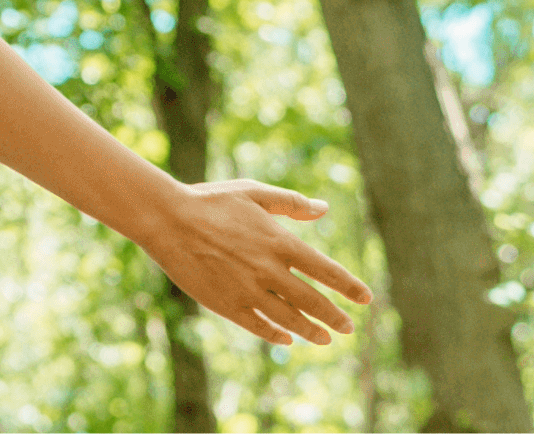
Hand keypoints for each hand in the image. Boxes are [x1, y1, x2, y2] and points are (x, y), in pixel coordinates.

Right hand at [138, 180, 372, 346]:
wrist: (167, 220)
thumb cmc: (210, 201)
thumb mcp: (253, 192)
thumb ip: (291, 202)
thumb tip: (324, 209)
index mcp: (279, 242)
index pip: (326, 271)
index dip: (349, 287)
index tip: (366, 299)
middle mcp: (269, 271)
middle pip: (313, 302)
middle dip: (334, 317)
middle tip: (348, 327)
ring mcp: (248, 291)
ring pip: (289, 320)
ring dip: (311, 331)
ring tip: (324, 340)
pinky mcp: (226, 305)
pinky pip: (258, 326)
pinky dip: (276, 335)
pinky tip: (286, 338)